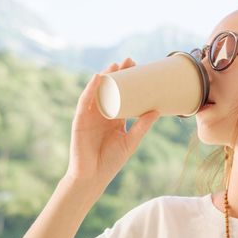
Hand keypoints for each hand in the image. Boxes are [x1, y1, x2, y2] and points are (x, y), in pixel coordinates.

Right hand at [65, 58, 159, 194]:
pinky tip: (97, 78)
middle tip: (130, 61)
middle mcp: (102, 113)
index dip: (129, 81)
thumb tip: (157, 110)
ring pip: (97, 92)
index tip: (139, 67)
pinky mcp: (80, 120)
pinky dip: (90, 89)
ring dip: (105, 77)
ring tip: (115, 66)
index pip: (122, 94)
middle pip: (110, 89)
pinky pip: (84, 102)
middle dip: (118, 74)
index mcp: (114, 117)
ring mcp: (90, 116)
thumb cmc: (111, 161)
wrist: (93, 177)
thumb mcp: (131, 141)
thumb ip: (142, 126)